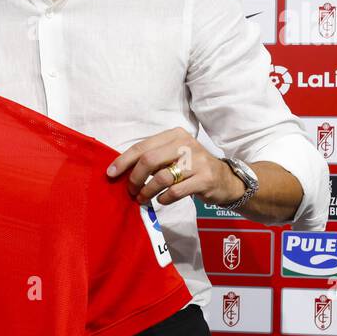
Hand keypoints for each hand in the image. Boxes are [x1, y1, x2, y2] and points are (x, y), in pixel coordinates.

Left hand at [106, 128, 245, 207]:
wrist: (225, 179)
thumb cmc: (192, 167)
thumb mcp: (174, 154)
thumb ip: (152, 158)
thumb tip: (122, 170)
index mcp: (175, 135)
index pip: (142, 146)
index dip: (123, 161)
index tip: (110, 174)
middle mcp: (186, 144)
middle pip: (149, 160)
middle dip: (134, 178)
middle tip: (130, 190)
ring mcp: (197, 161)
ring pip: (161, 178)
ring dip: (147, 191)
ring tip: (142, 198)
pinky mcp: (204, 179)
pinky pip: (175, 191)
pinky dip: (163, 198)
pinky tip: (160, 200)